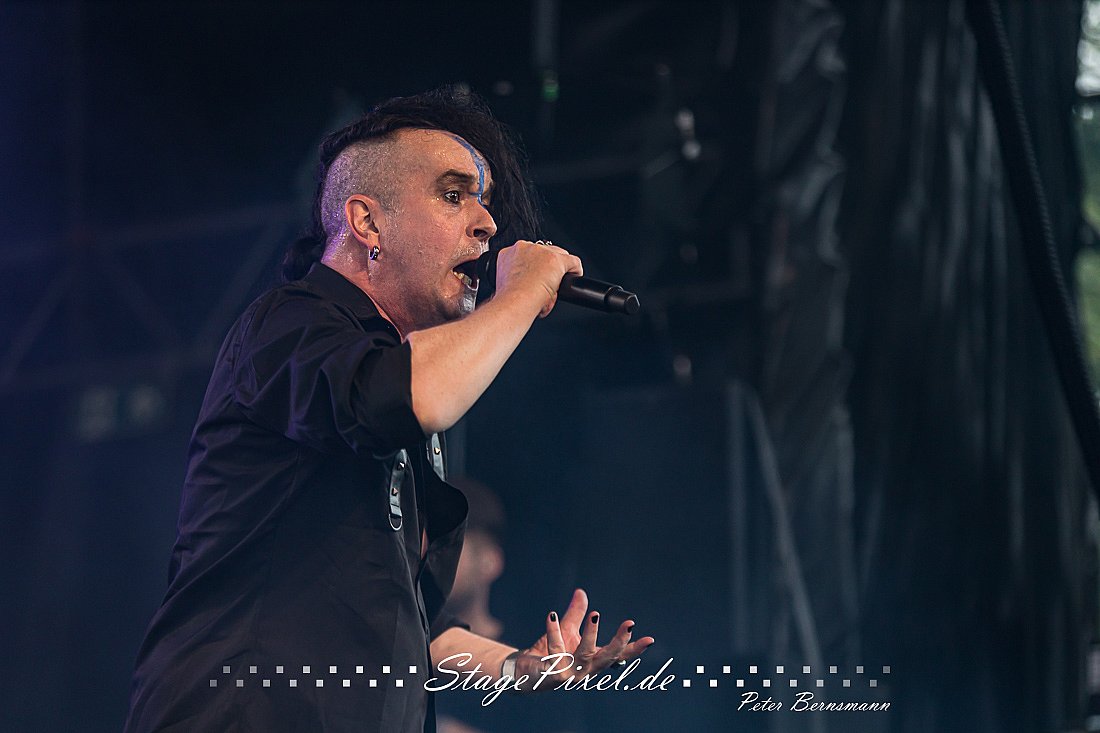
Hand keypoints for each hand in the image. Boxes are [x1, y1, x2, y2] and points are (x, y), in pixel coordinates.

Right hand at [494, 240, 582, 317]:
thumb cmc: (507, 299)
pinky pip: (573, 261)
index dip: (533, 267)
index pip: (527, 254)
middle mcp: (524, 248)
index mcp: (507, 254)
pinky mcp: (556, 259)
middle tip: (546, 283)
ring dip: (558, 270)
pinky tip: (574, 278)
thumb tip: (521, 285)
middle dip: (546, 267)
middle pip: (543, 253)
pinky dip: (575, 270)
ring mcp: (541, 252)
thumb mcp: (503, 285)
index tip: (535, 277)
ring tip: (556, 285)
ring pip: (558, 255)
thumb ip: (512, 279)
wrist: (514, 302)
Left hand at [512, 588, 654, 690]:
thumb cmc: (548, 653)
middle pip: (606, 658)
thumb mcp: (566, 631)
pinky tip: (551, 616)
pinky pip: (555, 651)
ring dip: (591, 634)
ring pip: (584, 655)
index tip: (650, 639)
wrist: (523, 672)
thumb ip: (575, 615)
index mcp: (592, 661)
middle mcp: (584, 671)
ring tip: (596, 614)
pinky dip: (554, 632)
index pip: (616, 656)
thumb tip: (581, 592)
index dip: (633, 649)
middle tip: (629, 624)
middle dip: (619, 642)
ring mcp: (570, 675)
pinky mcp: (552, 674)